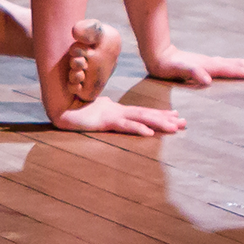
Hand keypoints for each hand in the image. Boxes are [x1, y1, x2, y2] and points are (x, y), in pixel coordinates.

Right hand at [52, 92, 186, 137]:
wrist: (60, 110)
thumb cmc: (75, 111)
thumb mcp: (95, 113)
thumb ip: (105, 113)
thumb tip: (109, 111)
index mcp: (117, 111)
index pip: (142, 112)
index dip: (159, 114)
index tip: (176, 116)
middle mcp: (118, 111)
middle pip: (146, 114)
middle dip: (166, 118)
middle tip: (184, 122)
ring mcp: (112, 115)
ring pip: (140, 118)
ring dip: (159, 123)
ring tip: (175, 127)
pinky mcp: (105, 121)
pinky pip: (124, 125)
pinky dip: (137, 128)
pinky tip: (149, 133)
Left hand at [140, 43, 243, 86]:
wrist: (158, 55)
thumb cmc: (168, 66)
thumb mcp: (180, 70)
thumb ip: (194, 73)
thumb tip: (207, 80)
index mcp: (210, 66)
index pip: (234, 70)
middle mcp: (212, 63)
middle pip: (237, 65)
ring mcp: (208, 62)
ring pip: (232, 63)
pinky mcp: (203, 64)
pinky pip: (225, 65)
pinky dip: (234, 65)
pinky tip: (234, 66)